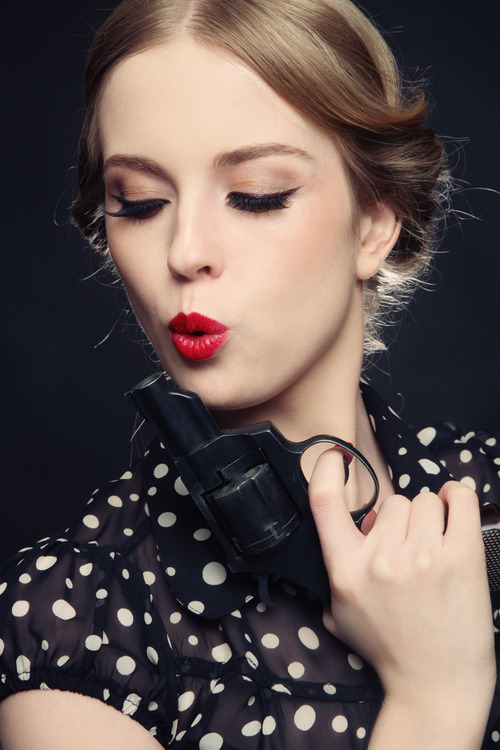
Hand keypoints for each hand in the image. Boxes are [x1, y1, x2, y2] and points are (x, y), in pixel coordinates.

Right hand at [308, 449, 495, 709]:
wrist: (436, 684)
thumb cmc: (388, 649)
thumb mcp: (340, 613)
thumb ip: (334, 571)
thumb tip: (342, 530)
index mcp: (346, 571)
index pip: (324, 503)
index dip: (325, 470)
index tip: (334, 456)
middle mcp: (380, 560)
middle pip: (392, 502)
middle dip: (401, 519)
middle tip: (409, 548)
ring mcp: (422, 557)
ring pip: (424, 500)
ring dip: (429, 516)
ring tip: (433, 545)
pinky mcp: (460, 558)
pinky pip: (458, 501)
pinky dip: (457, 496)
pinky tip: (454, 503)